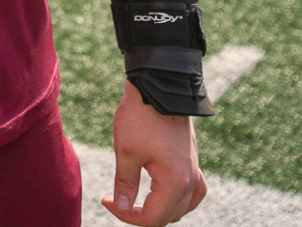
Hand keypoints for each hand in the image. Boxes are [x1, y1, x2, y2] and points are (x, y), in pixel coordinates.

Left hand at [102, 84, 206, 224]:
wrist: (161, 88)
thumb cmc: (141, 118)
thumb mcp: (126, 152)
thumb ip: (125, 184)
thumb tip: (121, 208)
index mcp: (175, 182)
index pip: (152, 218)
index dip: (126, 216)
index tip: (106, 200)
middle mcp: (190, 181)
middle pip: (168, 217)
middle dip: (141, 215)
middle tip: (116, 201)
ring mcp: (195, 172)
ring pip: (182, 208)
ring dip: (160, 211)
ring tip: (136, 202)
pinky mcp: (193, 163)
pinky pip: (192, 194)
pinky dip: (178, 200)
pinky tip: (163, 195)